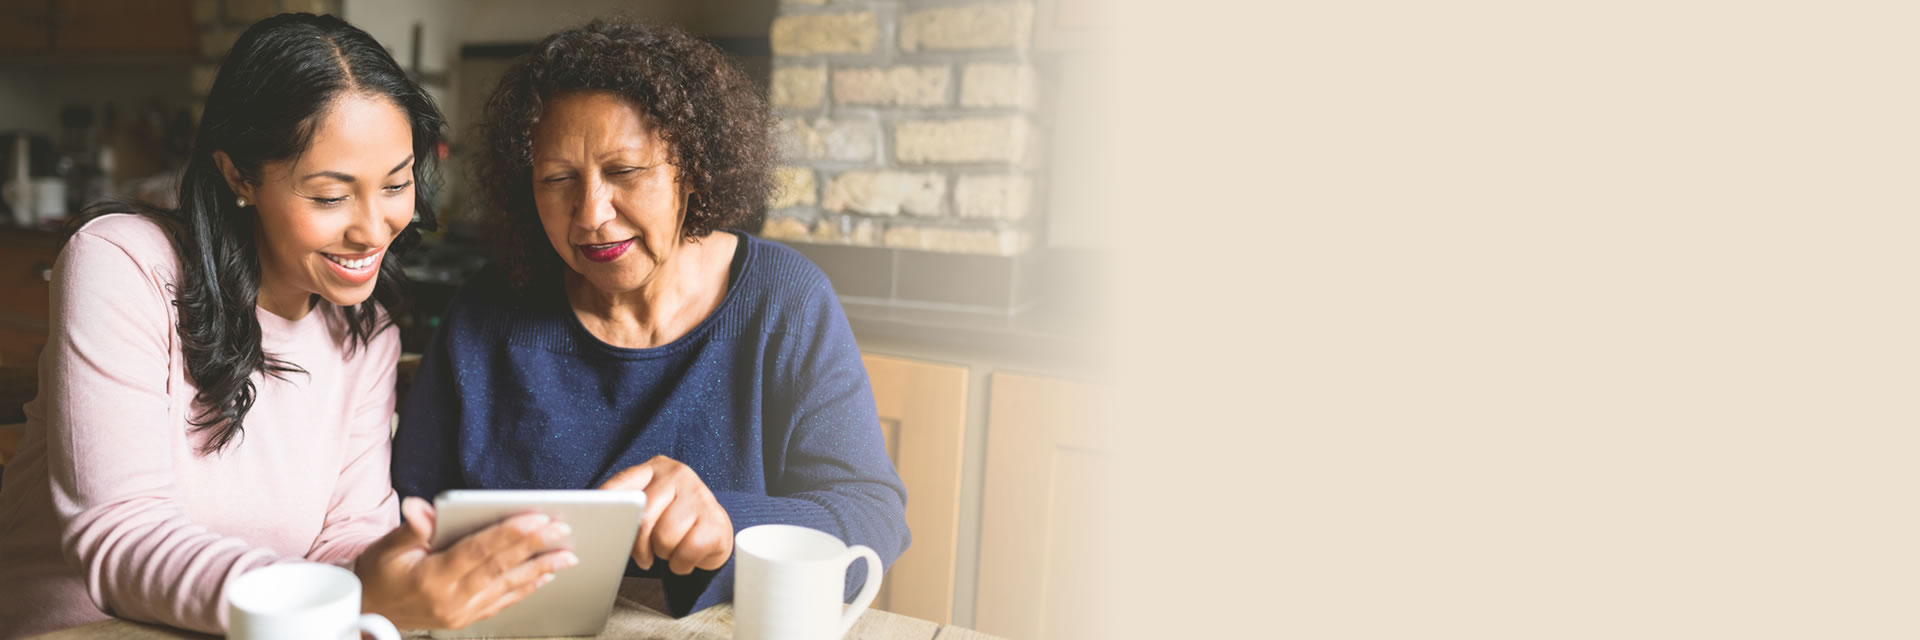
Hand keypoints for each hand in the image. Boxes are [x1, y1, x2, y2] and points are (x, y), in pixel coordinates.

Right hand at [355, 497, 579, 628]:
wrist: (367, 611)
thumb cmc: (377, 575)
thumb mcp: (385, 547)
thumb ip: (410, 528)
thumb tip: (419, 507)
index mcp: (432, 577)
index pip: (478, 550)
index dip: (509, 533)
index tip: (536, 517)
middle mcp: (451, 599)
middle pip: (500, 567)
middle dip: (534, 546)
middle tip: (561, 529)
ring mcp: (461, 612)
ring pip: (507, 587)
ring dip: (539, 569)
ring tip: (567, 554)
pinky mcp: (466, 619)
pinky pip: (502, 602)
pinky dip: (526, 588)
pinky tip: (546, 576)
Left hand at [598, 456, 733, 574]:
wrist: (714, 532)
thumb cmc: (673, 520)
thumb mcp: (649, 504)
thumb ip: (626, 506)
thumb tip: (597, 523)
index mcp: (655, 468)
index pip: (622, 486)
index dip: (608, 507)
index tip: (599, 525)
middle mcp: (678, 475)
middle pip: (643, 517)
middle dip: (639, 544)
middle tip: (644, 554)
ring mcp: (700, 496)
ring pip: (664, 538)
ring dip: (663, 554)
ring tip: (670, 549)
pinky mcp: (716, 522)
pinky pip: (686, 553)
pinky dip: (681, 564)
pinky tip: (685, 556)